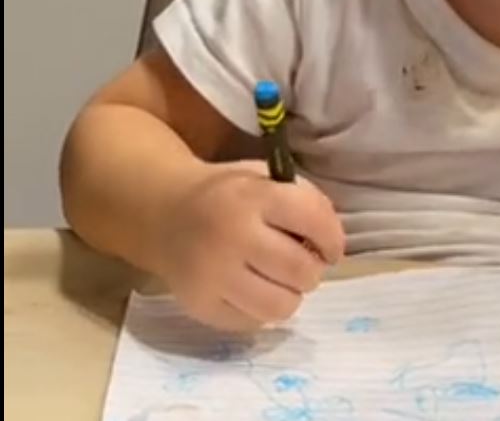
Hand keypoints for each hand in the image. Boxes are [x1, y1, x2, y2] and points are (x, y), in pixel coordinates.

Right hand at [152, 160, 345, 331]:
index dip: (333, 238)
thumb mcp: (266, 178)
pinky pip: (251, 323)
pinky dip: (263, 311)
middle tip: (306, 266)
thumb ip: (304, 202)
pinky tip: (256, 291)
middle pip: (299, 269)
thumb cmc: (228, 194)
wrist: (164, 213)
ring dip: (292, 295)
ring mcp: (213, 275)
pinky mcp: (199, 305)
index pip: (312, 220)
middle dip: (314, 271)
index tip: (332, 248)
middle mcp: (232, 236)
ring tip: (284, 281)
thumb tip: (329, 244)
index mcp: (253, 196)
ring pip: (279, 306)